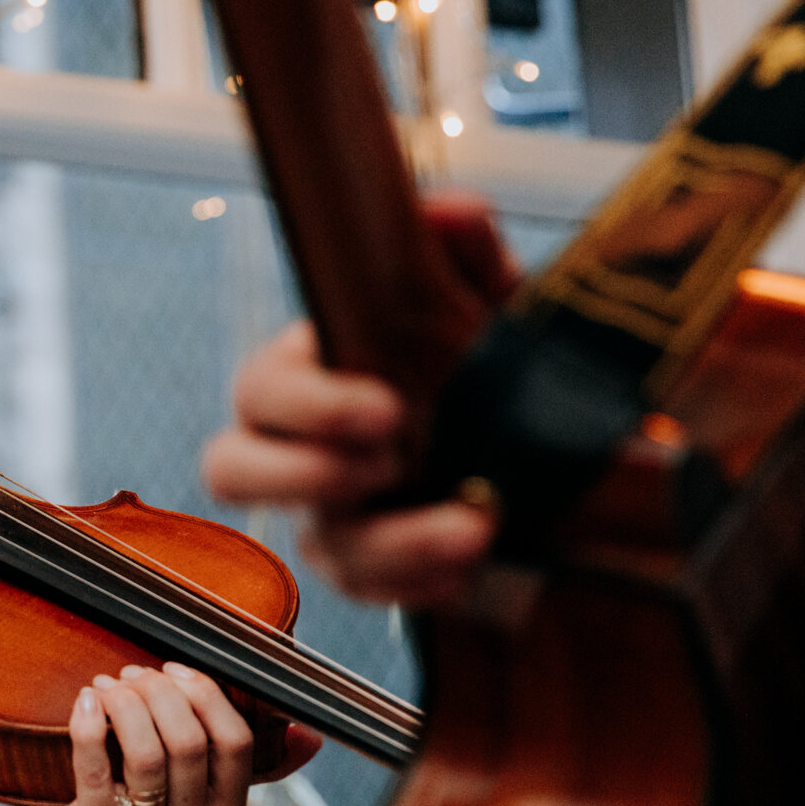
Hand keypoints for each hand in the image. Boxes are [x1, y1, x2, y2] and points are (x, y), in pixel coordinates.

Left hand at [17, 663, 320, 805]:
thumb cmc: (129, 783)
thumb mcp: (189, 770)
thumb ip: (243, 752)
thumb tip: (310, 736)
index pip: (237, 744)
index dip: (206, 695)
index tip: (173, 669)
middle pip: (190, 744)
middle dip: (159, 693)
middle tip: (131, 673)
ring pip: (148, 755)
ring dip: (126, 704)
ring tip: (107, 684)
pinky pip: (96, 771)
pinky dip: (89, 725)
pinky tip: (86, 699)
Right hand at [201, 192, 519, 606]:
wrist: (575, 443)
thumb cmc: (500, 359)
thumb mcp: (495, 302)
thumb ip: (466, 256)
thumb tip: (444, 212)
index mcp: (314, 371)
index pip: (262, 389)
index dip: (306, 405)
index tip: (386, 408)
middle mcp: (304, 447)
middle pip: (230, 470)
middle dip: (295, 474)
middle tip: (387, 461)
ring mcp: (338, 514)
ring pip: (311, 548)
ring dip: (387, 544)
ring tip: (469, 526)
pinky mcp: (381, 569)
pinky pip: (371, 593)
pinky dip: (422, 581)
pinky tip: (478, 560)